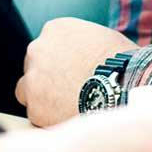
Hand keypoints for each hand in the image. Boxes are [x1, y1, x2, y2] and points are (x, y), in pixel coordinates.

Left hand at [16, 16, 134, 125]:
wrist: (123, 88)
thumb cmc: (123, 64)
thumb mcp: (103, 38)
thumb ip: (83, 44)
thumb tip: (85, 56)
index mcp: (55, 29)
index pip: (47, 46)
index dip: (58, 63)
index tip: (70, 74)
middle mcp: (37, 50)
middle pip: (33, 68)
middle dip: (46, 80)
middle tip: (68, 93)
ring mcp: (33, 79)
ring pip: (28, 93)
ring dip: (43, 100)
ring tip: (69, 110)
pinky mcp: (35, 108)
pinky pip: (37, 117)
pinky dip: (49, 121)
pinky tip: (70, 121)